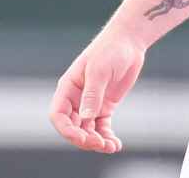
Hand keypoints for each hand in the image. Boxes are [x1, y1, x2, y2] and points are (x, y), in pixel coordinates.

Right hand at [50, 31, 145, 152]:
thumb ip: (93, 94)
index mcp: (68, 87)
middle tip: (100, 144)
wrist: (129, 41)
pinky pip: (101, 126)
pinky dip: (106, 136)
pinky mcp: (105, 106)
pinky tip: (115, 144)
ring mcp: (91, 103)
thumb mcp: (99, 70)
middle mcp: (76, 98)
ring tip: (111, 146)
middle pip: (73, 127)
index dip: (67, 130)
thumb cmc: (110, 50)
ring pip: (88, 130)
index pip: (58, 115)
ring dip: (96, 141)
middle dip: (84, 139)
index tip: (82, 138)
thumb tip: (86, 118)